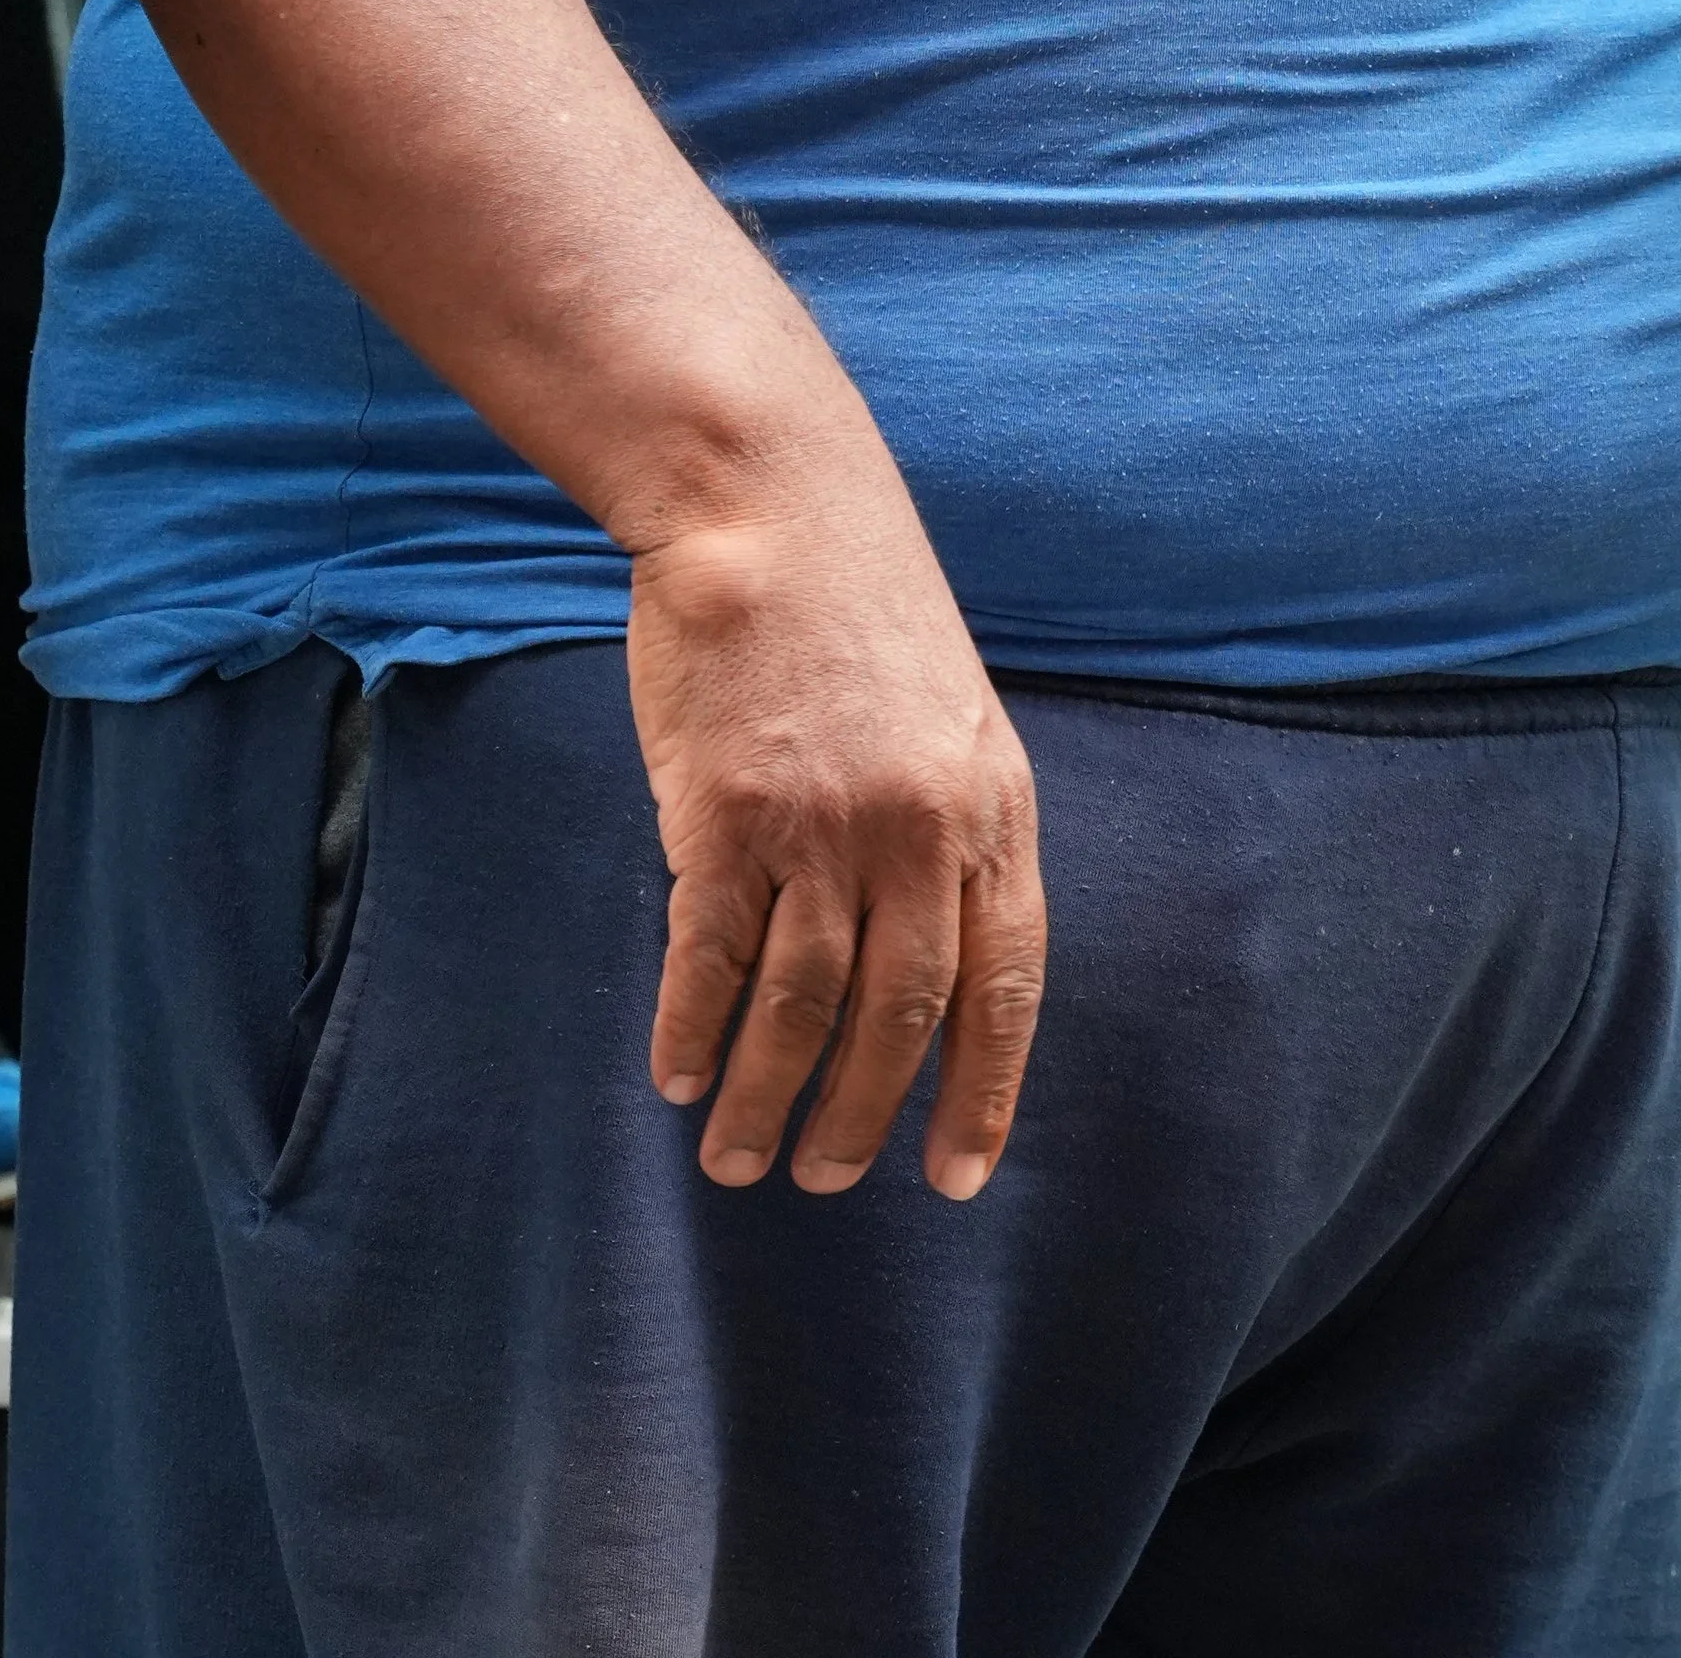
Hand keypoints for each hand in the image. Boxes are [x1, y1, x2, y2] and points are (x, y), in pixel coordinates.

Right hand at [629, 467, 1044, 1201]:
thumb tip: (924, 957)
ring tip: (736, 1158)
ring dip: (766, 1098)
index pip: (1004, 985)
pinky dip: (691, 1029)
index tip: (954, 1176)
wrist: (770, 502)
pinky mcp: (727, 813)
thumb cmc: (854, 602)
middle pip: (900, 1015)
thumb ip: (949, 827)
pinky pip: (711, 957)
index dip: (980, 1091)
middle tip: (827, 1179)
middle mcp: (919, 830)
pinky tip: (676, 1075)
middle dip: (863, 1116)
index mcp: (992, 807)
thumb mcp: (949, 713)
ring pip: (803, 1007)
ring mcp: (823, 824)